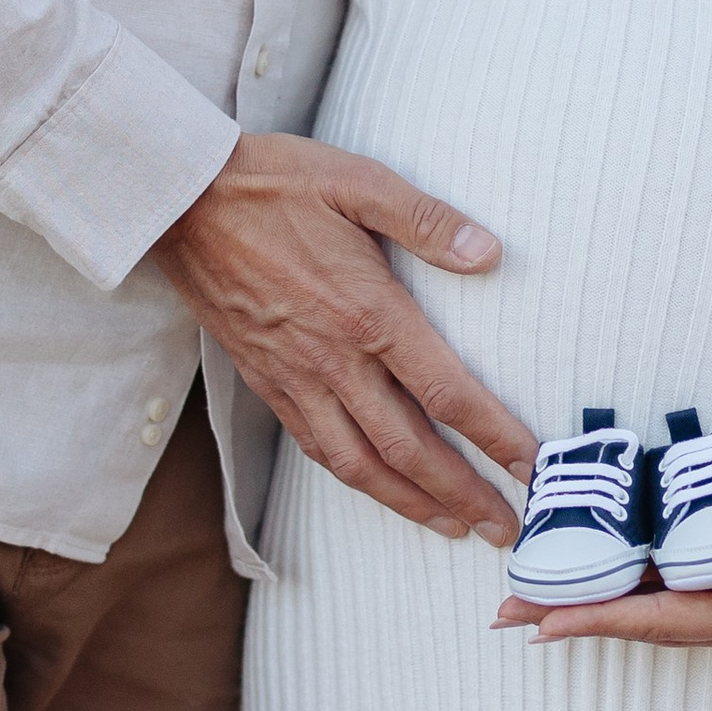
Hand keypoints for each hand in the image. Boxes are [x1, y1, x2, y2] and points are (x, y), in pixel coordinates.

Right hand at [152, 132, 537, 544]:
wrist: (179, 201)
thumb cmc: (272, 183)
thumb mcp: (357, 181)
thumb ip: (426, 220)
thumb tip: (488, 253)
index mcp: (368, 312)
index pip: (446, 392)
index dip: (495, 437)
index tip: (532, 467)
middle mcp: (333, 359)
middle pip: (409, 448)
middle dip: (463, 494)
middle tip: (504, 528)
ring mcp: (295, 376)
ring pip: (359, 463)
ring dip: (410, 502)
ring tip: (451, 525)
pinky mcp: (265, 380)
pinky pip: (315, 445)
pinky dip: (353, 477)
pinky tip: (377, 485)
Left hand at [496, 538, 711, 650]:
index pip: (652, 620)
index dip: (593, 619)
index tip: (537, 622)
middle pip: (632, 623)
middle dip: (569, 616)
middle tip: (503, 612)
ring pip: (645, 614)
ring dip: (590, 607)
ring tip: (533, 599)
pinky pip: (668, 601)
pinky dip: (628, 593)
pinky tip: (607, 578)